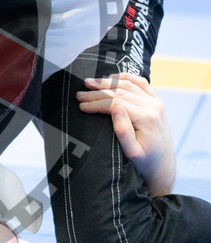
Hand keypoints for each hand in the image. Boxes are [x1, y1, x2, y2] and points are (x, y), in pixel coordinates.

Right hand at [76, 73, 174, 195]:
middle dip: (97, 92)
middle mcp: (153, 106)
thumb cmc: (145, 162)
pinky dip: (125, 77)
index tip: (81, 106)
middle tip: (79, 93)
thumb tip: (115, 109)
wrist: (162, 165)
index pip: (116, 103)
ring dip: (107, 82)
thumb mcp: (132, 153)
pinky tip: (112, 77)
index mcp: (147, 118)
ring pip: (128, 85)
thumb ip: (124, 132)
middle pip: (120, 92)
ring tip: (89, 83)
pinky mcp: (156, 102)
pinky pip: (141, 83)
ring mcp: (156, 102)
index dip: (96, 103)